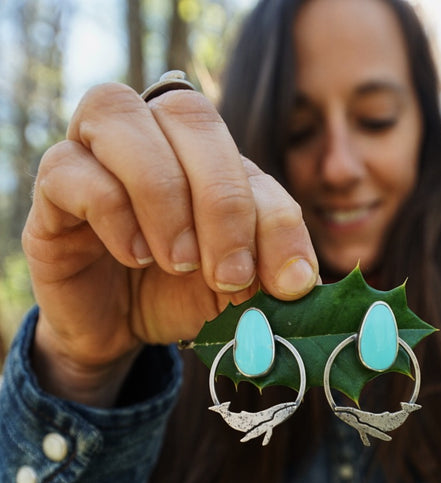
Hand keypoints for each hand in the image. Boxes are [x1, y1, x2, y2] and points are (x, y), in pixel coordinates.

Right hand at [23, 83, 318, 405]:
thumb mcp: (235, 288)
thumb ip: (268, 271)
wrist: (120, 327)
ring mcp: (96, 151)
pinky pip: (72, 167)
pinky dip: (112, 211)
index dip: (277, 222)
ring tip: (178, 262)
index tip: (288, 284)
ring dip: (164, 197)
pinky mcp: (54, 184)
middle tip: (229, 274)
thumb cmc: (182, 295)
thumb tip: (303, 280)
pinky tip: (134, 256)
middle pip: (189, 114)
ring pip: (123, 118)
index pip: (249, 161)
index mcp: (209, 156)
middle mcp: (153, 134)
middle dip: (223, 202)